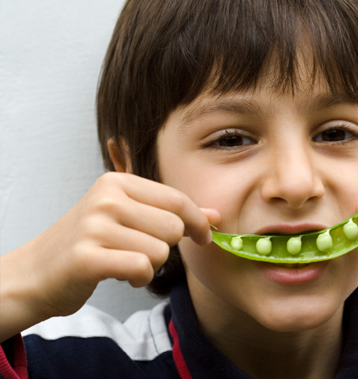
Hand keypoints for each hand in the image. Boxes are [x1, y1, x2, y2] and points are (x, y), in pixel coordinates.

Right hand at [0, 172, 218, 340]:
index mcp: (117, 182)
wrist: (37, 273)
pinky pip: (141, 269)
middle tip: (143, 251)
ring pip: (160, 251)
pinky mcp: (87, 258)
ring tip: (126, 262)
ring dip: (150, 265)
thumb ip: (173, 213)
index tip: (203, 236)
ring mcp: (94, 226)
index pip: (177, 200)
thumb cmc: (91, 243)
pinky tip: (122, 275)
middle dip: (167, 247)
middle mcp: (106, 199)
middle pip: (173, 227)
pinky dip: (139, 279)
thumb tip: (216, 215)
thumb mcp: (130, 217)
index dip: (198, 221)